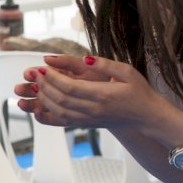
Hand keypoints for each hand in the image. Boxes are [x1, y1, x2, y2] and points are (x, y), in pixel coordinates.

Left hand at [15, 54, 167, 129]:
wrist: (147, 116)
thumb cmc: (140, 92)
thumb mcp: (127, 72)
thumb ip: (105, 65)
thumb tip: (84, 59)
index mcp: (102, 95)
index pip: (69, 87)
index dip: (52, 78)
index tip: (42, 67)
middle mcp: (93, 109)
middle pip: (60, 99)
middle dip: (44, 86)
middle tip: (34, 74)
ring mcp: (89, 119)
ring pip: (59, 111)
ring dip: (44, 99)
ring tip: (36, 86)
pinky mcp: (88, 124)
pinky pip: (63, 121)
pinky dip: (48, 115)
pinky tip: (39, 107)